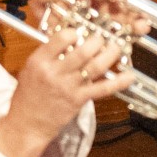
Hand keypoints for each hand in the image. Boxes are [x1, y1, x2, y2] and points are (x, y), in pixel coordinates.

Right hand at [0, 27, 127, 156]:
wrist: (26, 124)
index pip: (62, 37)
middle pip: (83, 51)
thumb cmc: (27, 96)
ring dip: (110, 54)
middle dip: (98, 41)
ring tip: (116, 48)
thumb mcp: (31, 69)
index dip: (75, 31)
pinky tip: (130, 76)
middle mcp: (55, 72)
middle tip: (102, 38)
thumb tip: (70, 39)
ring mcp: (69, 87)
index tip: (81, 31)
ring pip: (95, 66)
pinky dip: (119, 82)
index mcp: (40, 61)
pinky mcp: (79, 100)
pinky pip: (103, 89)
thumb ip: (49, 54)